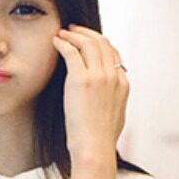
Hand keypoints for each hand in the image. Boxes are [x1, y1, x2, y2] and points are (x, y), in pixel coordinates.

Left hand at [53, 25, 127, 161]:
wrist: (95, 148)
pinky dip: (63, 43)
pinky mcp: (81, 80)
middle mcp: (113, 77)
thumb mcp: (116, 116)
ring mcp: (98, 77)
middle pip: (102, 43)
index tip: (87, 40)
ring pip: (88, 43)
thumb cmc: (101, 139)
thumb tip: (108, 99)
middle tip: (73, 30)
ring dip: (74, 34)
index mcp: (123, 85)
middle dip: (86, 33)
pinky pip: (71, 51)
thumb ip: (114, 101)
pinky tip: (56, 41)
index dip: (99, 42)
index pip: (113, 53)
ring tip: (62, 33)